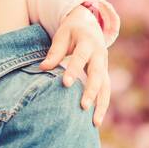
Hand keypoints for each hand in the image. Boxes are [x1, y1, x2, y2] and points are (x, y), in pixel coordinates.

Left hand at [40, 4, 110, 126]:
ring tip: (95, 122)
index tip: (66, 84)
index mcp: (87, 43)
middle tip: (83, 106)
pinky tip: (96, 121)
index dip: (74, 70)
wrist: (89, 24)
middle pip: (97, 75)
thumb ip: (54, 52)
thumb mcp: (62, 36)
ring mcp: (104, 66)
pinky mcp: (104, 74)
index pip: (80, 58)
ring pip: (106, 86)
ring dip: (101, 105)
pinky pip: (106, 91)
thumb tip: (43, 68)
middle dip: (91, 91)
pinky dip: (102, 106)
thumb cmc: (71, 31)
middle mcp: (99, 55)